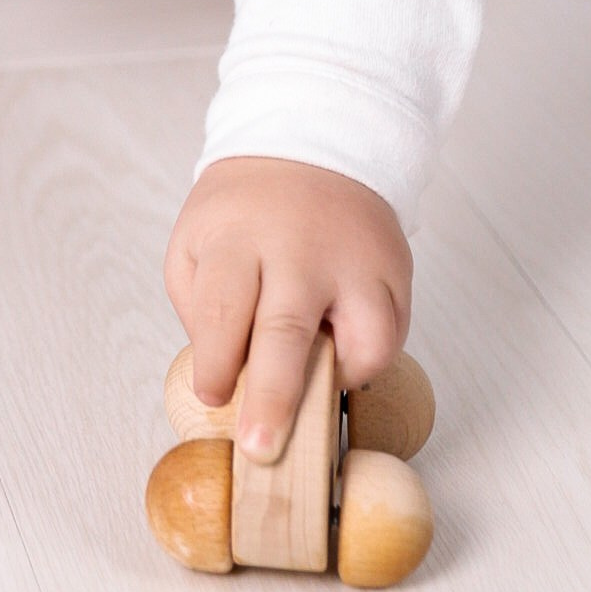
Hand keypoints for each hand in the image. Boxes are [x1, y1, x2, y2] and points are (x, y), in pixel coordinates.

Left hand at [165, 156, 410, 464]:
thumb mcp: (197, 239)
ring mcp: (353, 260)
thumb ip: (200, 307)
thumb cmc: (245, 212)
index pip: (222, 310)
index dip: (216, 363)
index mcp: (237, 238)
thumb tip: (225, 380)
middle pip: (286, 330)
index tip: (215, 396)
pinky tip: (341, 357)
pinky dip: (368, 360)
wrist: (312, 144)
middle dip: (273, 399)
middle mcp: (298, 249)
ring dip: (337, 381)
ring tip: (316, 390)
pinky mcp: (393, 271)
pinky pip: (391, 337)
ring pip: (362, 340)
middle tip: (262, 447)